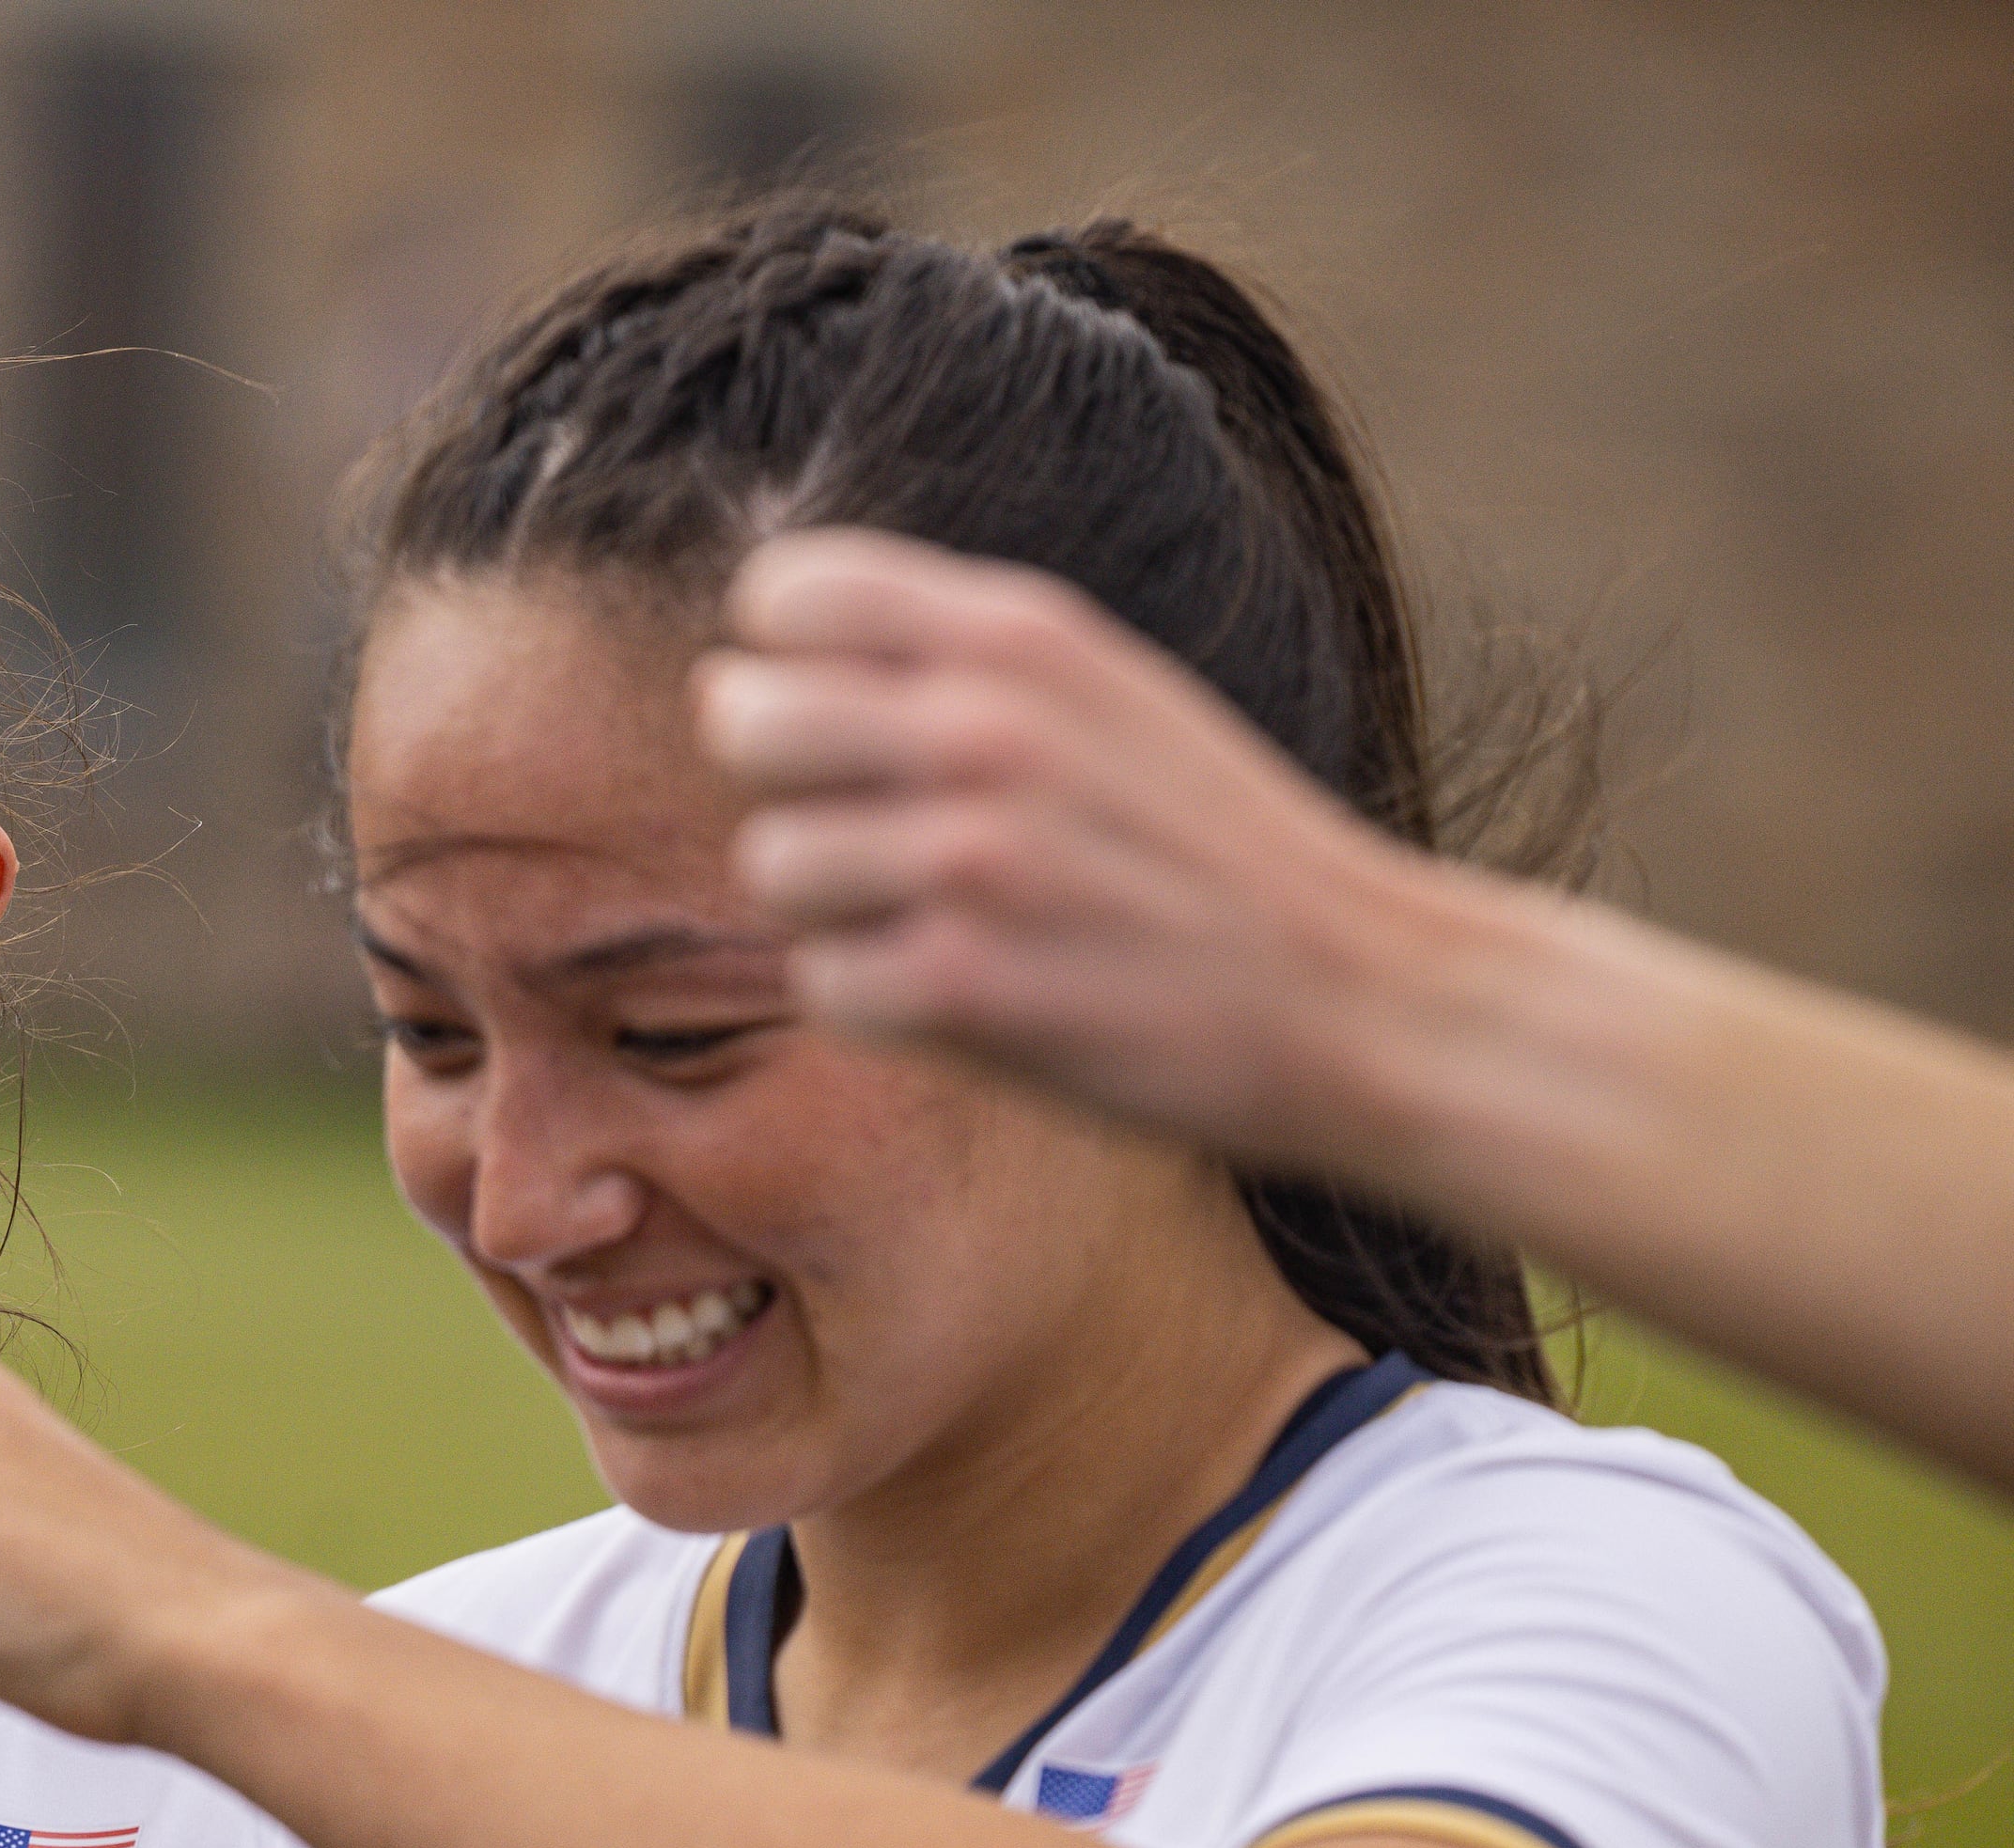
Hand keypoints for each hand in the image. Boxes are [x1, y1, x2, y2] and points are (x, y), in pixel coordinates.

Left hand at [694, 527, 1469, 1166]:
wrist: (1360, 993)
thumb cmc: (1208, 847)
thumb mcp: (1103, 693)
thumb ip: (949, 659)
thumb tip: (752, 659)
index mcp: (1020, 634)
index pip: (785, 591)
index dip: (782, 659)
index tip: (841, 716)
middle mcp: (984, 726)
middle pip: (742, 718)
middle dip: (784, 782)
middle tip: (873, 829)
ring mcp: (972, 855)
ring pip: (771, 861)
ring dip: (834, 907)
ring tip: (939, 919)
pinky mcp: (963, 984)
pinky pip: (821, 982)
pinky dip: (878, 1002)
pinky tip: (968, 995)